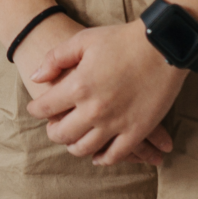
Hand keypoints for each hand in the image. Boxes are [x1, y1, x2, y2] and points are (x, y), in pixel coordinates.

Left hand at [27, 23, 185, 165]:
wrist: (162, 45)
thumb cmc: (121, 39)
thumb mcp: (83, 40)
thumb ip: (55, 59)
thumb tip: (36, 77)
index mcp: (78, 86)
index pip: (44, 108)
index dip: (36, 110)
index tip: (36, 109)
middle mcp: (94, 110)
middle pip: (62, 134)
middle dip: (53, 131)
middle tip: (53, 126)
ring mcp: (116, 123)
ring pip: (85, 148)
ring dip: (74, 147)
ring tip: (73, 140)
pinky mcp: (137, 131)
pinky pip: (115, 155)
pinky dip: (103, 159)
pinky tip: (97, 155)